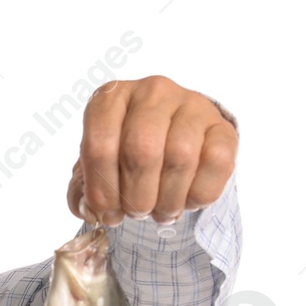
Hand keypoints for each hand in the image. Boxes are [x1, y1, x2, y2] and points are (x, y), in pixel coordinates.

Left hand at [66, 76, 237, 226]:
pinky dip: (198, 195)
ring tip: (160, 211)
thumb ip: (82, 194)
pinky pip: (216, 163)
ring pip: (180, 157)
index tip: (107, 212)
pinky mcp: (222, 125)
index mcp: (111, 98)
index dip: (101, 189)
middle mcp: (152, 91)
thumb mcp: (95, 170)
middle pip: (141, 150)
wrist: (172, 141)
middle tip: (136, 213)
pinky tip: (186, 200)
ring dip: (167, 200)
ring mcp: (191, 104)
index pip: (99, 145)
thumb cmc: (124, 157)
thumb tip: (92, 210)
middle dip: (135, 196)